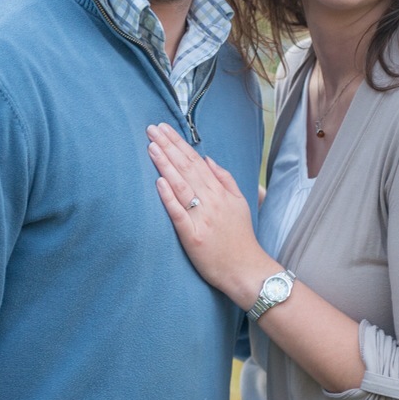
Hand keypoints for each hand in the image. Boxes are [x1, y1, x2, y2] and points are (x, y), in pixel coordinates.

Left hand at [147, 122, 275, 306]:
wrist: (247, 270)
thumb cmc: (240, 239)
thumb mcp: (241, 203)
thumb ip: (225, 179)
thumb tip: (208, 159)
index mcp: (220, 193)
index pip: (196, 162)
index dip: (179, 144)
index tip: (164, 129)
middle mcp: (211, 202)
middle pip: (186, 168)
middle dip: (168, 147)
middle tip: (151, 129)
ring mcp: (202, 219)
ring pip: (181, 186)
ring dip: (165, 165)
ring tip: (151, 147)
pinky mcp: (192, 237)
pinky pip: (179, 214)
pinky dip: (169, 197)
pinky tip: (159, 182)